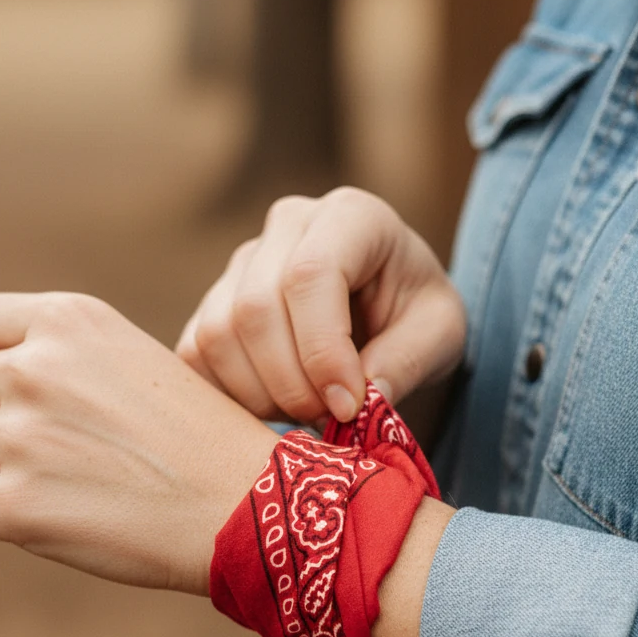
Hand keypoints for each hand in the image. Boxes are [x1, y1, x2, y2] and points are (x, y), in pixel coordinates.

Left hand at [0, 293, 275, 592]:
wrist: (249, 507)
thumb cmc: (197, 441)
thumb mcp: (132, 361)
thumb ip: (58, 357)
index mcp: (69, 320)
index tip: (2, 394)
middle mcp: (39, 367)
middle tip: (39, 454)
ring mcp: (25, 437)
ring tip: (47, 486)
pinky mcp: (17, 507)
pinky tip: (19, 516)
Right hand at [176, 187, 466, 423]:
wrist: (389, 312)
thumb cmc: (417, 315)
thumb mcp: (442, 335)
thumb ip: (408, 361)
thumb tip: (363, 400)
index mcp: (352, 216)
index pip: (310, 274)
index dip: (323, 350)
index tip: (349, 405)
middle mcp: (287, 224)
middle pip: (256, 308)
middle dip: (292, 383)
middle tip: (330, 421)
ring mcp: (243, 261)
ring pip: (218, 334)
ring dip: (260, 395)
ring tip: (308, 413)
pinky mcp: (213, 302)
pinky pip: (195, 354)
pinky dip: (229, 397)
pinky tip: (275, 406)